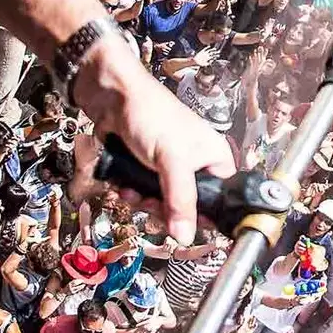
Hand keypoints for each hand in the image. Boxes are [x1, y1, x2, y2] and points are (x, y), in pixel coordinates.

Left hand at [73, 36, 234, 240]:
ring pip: (162, 202)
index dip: (204, 215)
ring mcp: (168, 166)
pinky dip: (132, 193)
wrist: (112, 96)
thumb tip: (186, 237)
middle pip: (187, 206)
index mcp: (214, 158)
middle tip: (152, 202)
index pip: (220, 199)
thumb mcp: (172, 161)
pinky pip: (143, 193)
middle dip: (164, 208)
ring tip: (133, 190)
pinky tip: (124, 185)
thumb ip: (181, 200)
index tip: (186, 225)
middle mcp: (194, 163)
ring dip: (144, 201)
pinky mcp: (145, 167)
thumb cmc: (150, 115)